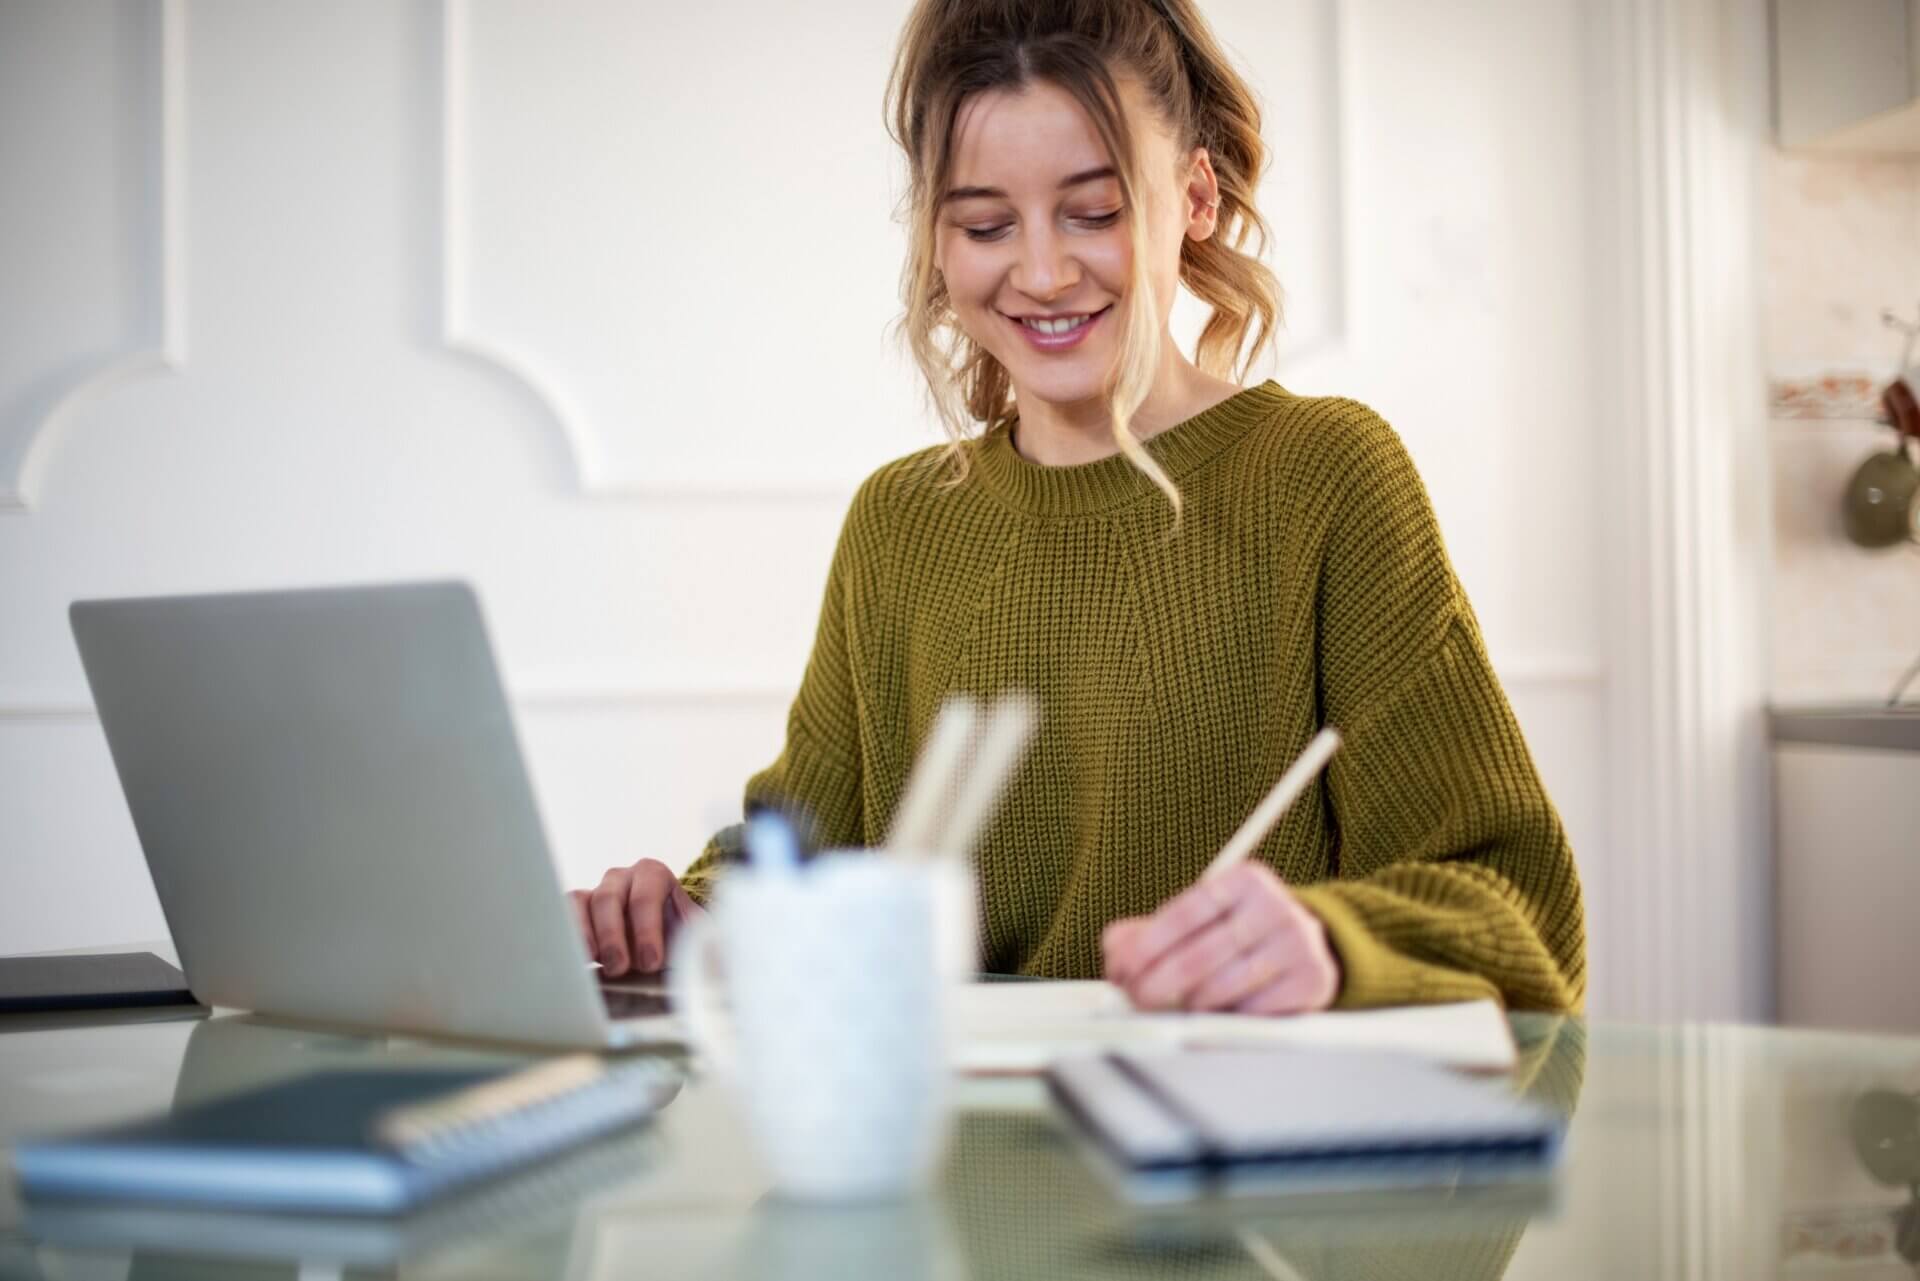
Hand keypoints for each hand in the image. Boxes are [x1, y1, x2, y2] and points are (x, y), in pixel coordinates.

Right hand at [568, 859, 704, 976]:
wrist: (660, 939)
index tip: (652, 962)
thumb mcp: (697, 934)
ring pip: (581, 905)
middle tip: (621, 968)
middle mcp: (621, 877)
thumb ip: (707, 941)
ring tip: (597, 966)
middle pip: (609, 898)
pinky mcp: (575, 911)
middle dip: (614, 935)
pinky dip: (568, 935)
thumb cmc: (678, 935)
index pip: (646, 896)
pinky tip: (575, 960)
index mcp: (653, 874)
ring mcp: (595, 892)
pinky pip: (563, 915)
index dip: (647, 929)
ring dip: (587, 937)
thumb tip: (719, 958)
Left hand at [1100, 863, 1340, 1014]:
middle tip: (1136, 999)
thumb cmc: (1237, 933)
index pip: (1182, 914)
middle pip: (1198, 955)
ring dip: (1191, 1003)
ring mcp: (1297, 943)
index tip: (1121, 972)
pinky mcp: (1312, 980)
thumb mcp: (1199, 919)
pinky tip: (1219, 1011)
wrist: (1304, 947)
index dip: (1145, 947)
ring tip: (1182, 1003)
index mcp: (1243, 879)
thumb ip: (1148, 931)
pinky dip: (1227, 1017)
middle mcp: (1274, 906)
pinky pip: (1252, 1011)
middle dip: (1156, 984)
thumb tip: (1115, 951)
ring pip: (1223, 986)